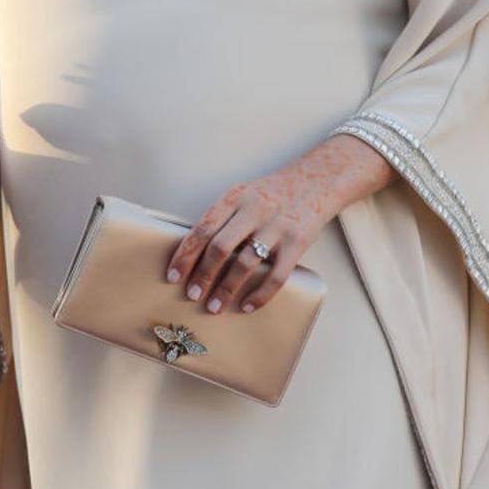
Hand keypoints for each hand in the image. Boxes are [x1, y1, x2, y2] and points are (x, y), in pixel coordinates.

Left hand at [166, 134, 395, 314]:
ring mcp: (276, 227)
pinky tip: (247, 306)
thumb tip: (192, 253)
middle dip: (202, 275)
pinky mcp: (296, 243)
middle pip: (220, 247)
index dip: (185, 254)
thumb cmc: (271, 193)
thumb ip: (222, 218)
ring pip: (245, 264)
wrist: (314, 182)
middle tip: (191, 295)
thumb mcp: (242, 195)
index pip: (203, 228)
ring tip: (214, 306)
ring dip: (226, 289)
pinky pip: (275, 276)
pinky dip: (259, 295)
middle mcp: (254, 210)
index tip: (173, 275)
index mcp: (234, 197)